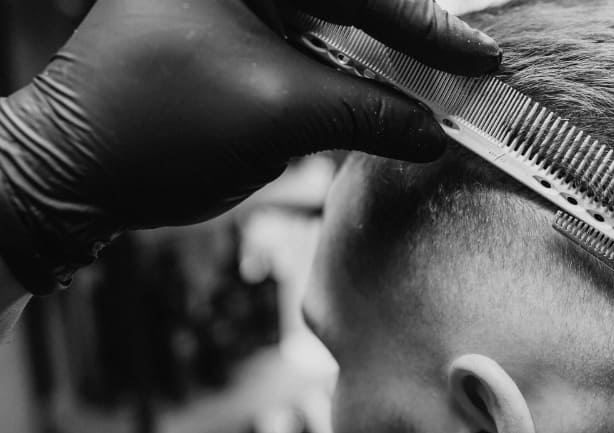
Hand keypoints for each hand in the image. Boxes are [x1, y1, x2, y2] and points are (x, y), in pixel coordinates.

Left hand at [0, 0, 499, 293]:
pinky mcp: (241, 51)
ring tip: (440, 91)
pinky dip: (355, 86)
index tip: (477, 55)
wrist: (78, 176)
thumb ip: (365, 114)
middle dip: (411, 41)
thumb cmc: (154, 128)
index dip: (425, 26)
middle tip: (470, 70)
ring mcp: (241, 12)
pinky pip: (315, 60)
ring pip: (337, 32)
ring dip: (387, 67)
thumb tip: (432, 132)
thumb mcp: (275, 114)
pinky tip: (391, 105)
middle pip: (352, 4)